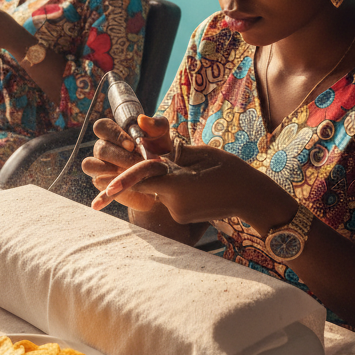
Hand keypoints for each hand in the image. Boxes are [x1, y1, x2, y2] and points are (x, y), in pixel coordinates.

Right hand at [81, 115, 171, 213]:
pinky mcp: (101, 182)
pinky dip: (110, 183)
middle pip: (100, 148)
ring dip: (110, 169)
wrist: (162, 175)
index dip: (114, 134)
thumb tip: (142, 119)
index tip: (132, 145)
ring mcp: (99, 165)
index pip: (102, 126)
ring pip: (90, 164)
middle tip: (139, 164)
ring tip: (131, 174)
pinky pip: (97, 182)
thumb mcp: (162, 136)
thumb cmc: (158, 151)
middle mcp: (103, 147)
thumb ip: (156, 124)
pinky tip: (127, 185)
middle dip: (120, 157)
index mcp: (114, 133)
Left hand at [92, 139, 294, 230]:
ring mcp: (178, 213)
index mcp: (177, 185)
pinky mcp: (182, 217)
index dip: (121, 180)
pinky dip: (176, 189)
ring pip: (160, 191)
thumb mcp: (200, 153)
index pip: (141, 179)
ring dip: (167, 180)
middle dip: (145, 174)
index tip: (102, 188)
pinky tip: (199, 186)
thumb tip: (146, 137)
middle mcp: (173, 203)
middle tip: (138, 180)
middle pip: (149, 183)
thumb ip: (172, 149)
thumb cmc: (230, 171)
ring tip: (198, 176)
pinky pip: (169, 198)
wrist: (253, 198)